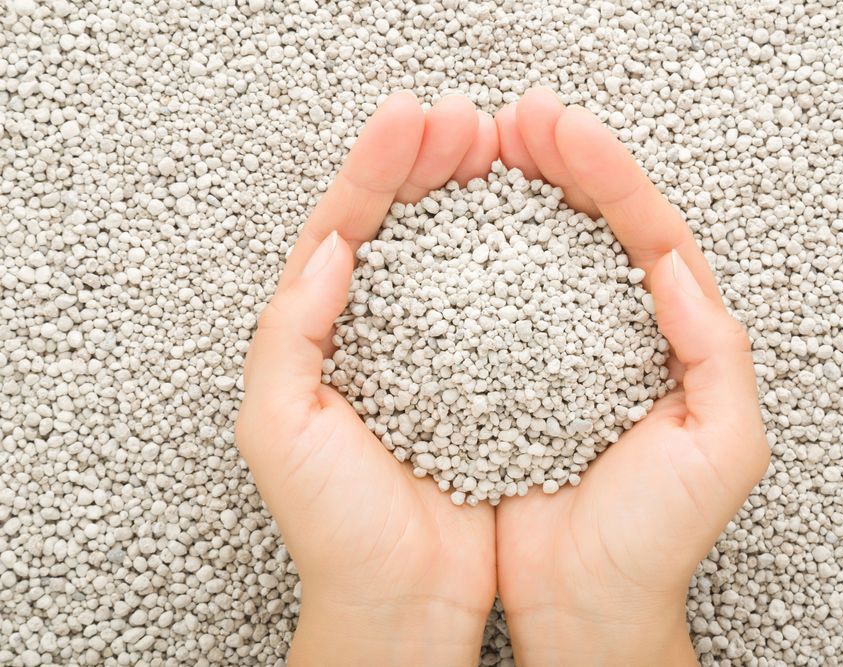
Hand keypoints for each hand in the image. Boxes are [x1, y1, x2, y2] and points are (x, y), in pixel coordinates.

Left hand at [236, 93, 500, 666]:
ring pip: (450, 253)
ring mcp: (431, 352)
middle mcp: (374, 331)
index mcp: (318, 333)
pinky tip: (535, 225)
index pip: (344, 227)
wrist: (403, 598)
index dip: (376, 170)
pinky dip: (512, 257)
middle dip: (427, 165)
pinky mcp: (481, 378)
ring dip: (472, 196)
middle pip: (399, 224)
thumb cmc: (335, 527)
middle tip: (467, 123)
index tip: (413, 122)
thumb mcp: (279, 429)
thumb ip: (289, 334)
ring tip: (501, 151)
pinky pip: (497, 304)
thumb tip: (331, 249)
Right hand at [494, 88, 770, 664]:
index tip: (566, 132)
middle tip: (520, 118)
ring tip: (483, 147)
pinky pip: (495, 303)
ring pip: (541, 253)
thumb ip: (717, 352)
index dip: (611, 177)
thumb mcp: (724, 448)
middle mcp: (617, 333)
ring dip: (517, 194)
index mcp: (676, 340)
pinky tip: (452, 223)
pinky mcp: (510, 377)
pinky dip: (477, 256)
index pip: (648, 235)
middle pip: (594, 227)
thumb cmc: (658, 541)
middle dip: (562, 164)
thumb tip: (674, 265)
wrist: (587, 606)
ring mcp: (560, 351)